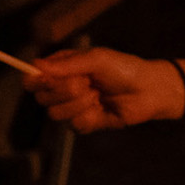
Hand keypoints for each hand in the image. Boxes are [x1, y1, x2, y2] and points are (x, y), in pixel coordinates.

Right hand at [28, 48, 180, 133]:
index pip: (34, 78)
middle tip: (86, 83)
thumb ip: (67, 64)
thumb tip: (36, 65)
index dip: (36, 81)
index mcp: (63, 69)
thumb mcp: (96, 59)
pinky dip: (90, 117)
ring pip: (56, 114)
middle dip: (64, 91)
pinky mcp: (86, 123)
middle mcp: (64, 88)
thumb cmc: (124, 69)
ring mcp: (74, 107)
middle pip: (42, 98)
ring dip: (79, 104)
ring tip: (98, 95)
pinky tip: (102, 109)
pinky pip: (74, 125)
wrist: (149, 91)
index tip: (47, 80)